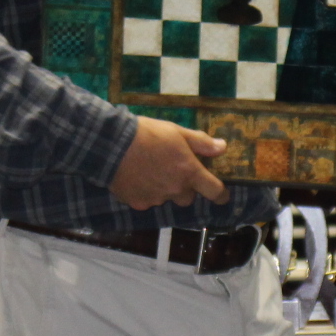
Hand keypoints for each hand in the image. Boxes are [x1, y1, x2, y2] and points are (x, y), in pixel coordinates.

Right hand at [109, 116, 228, 209]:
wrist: (113, 144)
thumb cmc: (148, 134)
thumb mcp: (177, 132)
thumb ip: (201, 143)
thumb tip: (222, 147)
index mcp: (189, 172)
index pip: (214, 191)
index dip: (221, 194)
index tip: (222, 195)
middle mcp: (176, 189)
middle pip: (188, 197)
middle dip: (184, 187)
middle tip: (173, 171)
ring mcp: (156, 199)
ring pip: (166, 198)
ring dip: (164, 189)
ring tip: (150, 170)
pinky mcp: (138, 203)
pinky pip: (147, 201)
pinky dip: (145, 192)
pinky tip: (136, 177)